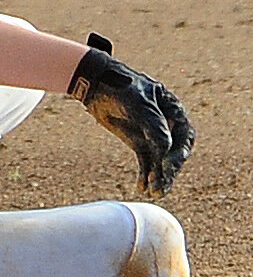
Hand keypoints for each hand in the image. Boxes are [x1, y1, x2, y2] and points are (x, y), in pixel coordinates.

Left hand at [69, 38, 194, 195]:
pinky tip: (141, 188)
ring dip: (159, 177)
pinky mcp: (140, 142)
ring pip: (161, 160)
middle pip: (175, 151)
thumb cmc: (117, 85)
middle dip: (169, 169)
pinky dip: (145, 175)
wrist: (93, 83)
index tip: (168, 165)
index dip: (178, 152)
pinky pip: (146, 162)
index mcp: (172, 108)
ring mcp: (153, 134)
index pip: (183, 134)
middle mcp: (167, 123)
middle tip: (160, 184)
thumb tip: (168, 148)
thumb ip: (152, 123)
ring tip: (155, 193)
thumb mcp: (136, 102)